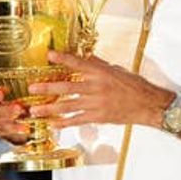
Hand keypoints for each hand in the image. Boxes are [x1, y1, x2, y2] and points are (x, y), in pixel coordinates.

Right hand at [0, 59, 27, 144]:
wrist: (0, 124)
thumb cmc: (2, 98)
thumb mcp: (0, 82)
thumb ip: (8, 70)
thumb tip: (15, 52)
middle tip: (0, 94)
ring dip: (8, 112)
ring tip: (18, 109)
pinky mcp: (2, 129)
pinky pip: (9, 128)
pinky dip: (17, 127)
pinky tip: (25, 127)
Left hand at [27, 51, 173, 128]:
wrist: (149, 104)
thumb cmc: (135, 86)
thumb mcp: (118, 70)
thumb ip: (100, 65)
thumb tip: (87, 57)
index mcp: (102, 72)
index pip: (79, 63)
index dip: (63, 59)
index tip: (49, 56)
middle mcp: (98, 87)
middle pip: (67, 86)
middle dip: (48, 87)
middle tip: (32, 87)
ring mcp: (97, 103)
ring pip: (68, 105)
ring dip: (50, 108)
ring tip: (35, 110)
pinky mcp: (99, 116)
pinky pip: (78, 120)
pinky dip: (64, 123)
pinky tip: (53, 124)